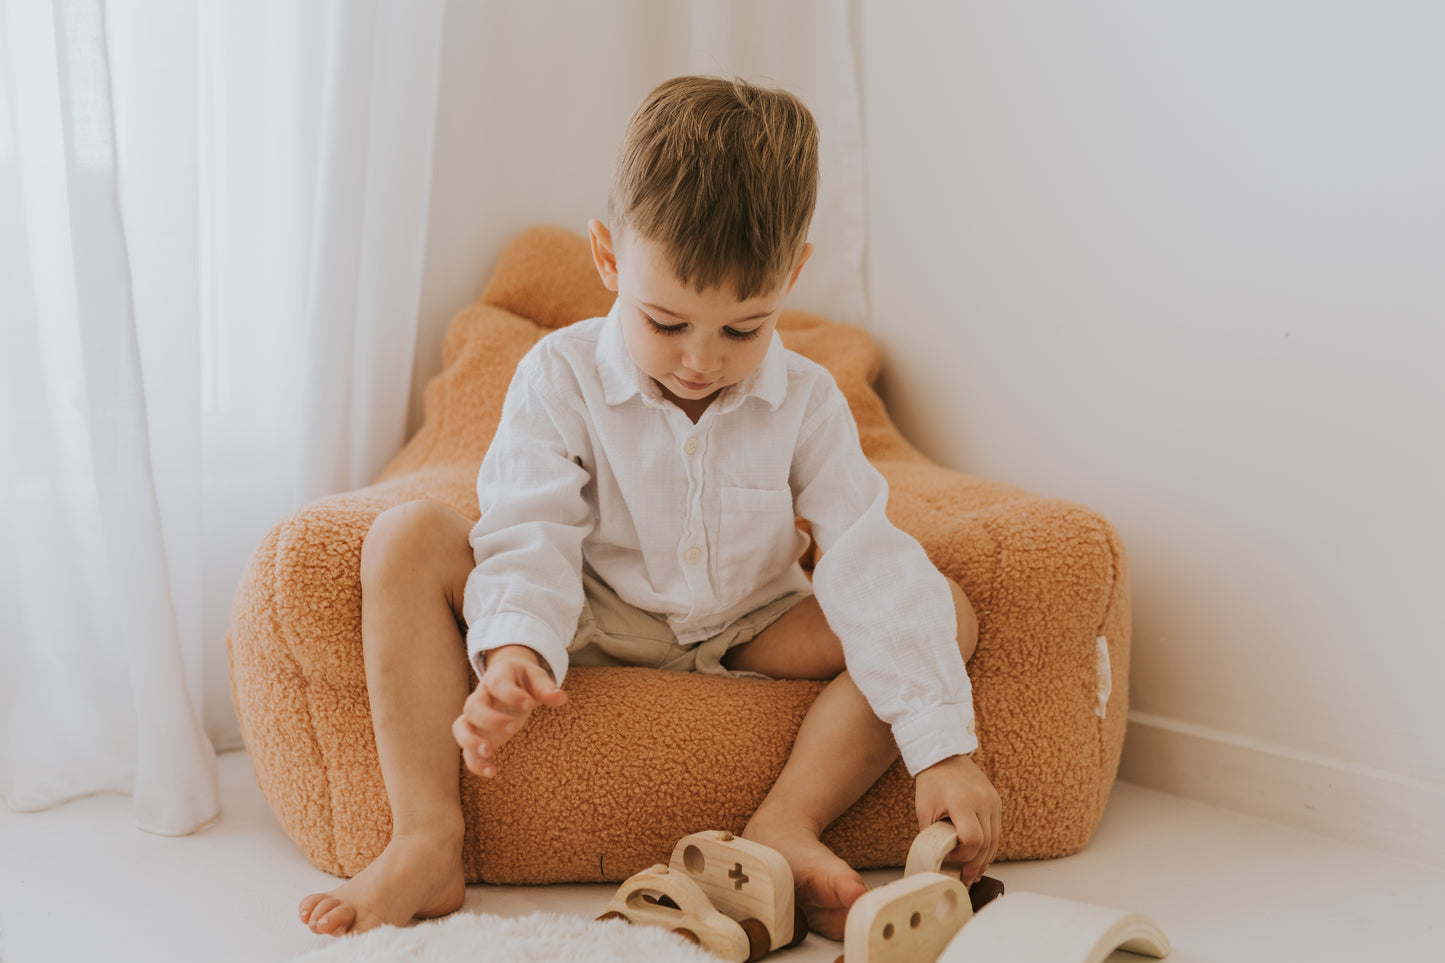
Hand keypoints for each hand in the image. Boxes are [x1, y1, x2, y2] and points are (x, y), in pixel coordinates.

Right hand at [452, 645, 567, 777]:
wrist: (508, 679)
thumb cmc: (524, 679)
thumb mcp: (536, 677)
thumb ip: (546, 688)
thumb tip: (561, 698)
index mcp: (496, 677)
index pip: (498, 683)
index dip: (511, 694)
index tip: (529, 705)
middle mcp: (480, 697)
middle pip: (473, 707)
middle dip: (491, 719)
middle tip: (513, 727)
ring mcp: (475, 717)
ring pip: (461, 728)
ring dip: (472, 741)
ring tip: (489, 752)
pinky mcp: (477, 735)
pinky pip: (467, 750)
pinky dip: (475, 762)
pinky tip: (492, 772)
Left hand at [914, 754, 1000, 885]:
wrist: (943, 756)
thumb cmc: (932, 782)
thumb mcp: (924, 809)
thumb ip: (931, 836)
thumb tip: (936, 861)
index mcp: (962, 801)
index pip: (973, 839)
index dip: (964, 855)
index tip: (951, 857)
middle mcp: (983, 800)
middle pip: (986, 844)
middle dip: (976, 865)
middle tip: (965, 878)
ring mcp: (992, 800)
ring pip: (995, 840)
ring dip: (985, 859)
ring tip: (973, 873)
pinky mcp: (996, 801)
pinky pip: (996, 830)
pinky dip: (989, 846)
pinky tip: (980, 857)